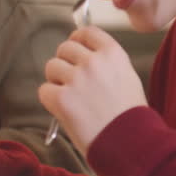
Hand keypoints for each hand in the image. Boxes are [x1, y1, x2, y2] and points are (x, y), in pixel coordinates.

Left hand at [38, 26, 145, 153]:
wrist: (130, 143)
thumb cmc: (129, 115)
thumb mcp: (126, 77)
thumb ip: (105, 62)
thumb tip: (81, 53)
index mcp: (113, 54)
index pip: (86, 32)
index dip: (77, 40)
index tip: (75, 51)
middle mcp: (94, 62)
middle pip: (65, 48)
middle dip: (65, 62)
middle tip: (71, 81)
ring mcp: (77, 79)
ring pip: (51, 67)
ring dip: (57, 81)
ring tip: (72, 98)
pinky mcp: (62, 99)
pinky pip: (44, 90)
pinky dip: (50, 100)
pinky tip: (66, 111)